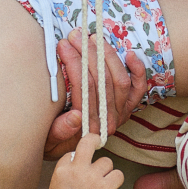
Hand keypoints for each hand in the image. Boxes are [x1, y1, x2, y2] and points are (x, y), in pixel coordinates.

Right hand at [43, 29, 149, 159]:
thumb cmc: (55, 141)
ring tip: (91, 37)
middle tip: (74, 35)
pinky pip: (138, 88)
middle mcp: (109, 121)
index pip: (85, 90)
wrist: (72, 153)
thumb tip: (76, 116)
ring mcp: (121, 113)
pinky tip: (129, 53)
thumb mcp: (49, 140)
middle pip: (102, 81)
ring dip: (107, 55)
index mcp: (90, 128)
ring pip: (119, 79)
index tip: (63, 45)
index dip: (74, 64)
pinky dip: (137, 70)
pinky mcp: (128, 107)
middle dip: (88, 53)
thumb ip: (60, 131)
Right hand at [48, 144, 125, 188]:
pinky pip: (118, 174)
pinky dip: (116, 180)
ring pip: (107, 161)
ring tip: (103, 185)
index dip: (77, 158)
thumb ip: (63, 178)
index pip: (71, 154)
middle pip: (88, 141)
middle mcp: (77, 169)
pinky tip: (111, 188)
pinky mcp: (107, 185)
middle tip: (98, 142)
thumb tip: (72, 169)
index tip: (80, 165)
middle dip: (94, 139)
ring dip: (107, 171)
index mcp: (61, 171)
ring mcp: (92, 176)